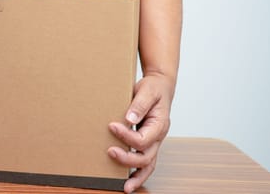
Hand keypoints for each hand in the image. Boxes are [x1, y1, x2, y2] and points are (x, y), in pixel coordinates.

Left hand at [108, 75, 174, 192]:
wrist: (160, 86)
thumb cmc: (153, 88)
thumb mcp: (147, 91)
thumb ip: (139, 105)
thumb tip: (129, 119)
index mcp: (159, 125)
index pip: (143, 139)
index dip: (126, 136)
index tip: (111, 126)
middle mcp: (158, 136)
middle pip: (146, 157)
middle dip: (127, 158)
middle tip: (109, 151)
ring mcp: (154, 141)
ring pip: (148, 164)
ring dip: (137, 176)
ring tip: (125, 187)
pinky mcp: (147, 142)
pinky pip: (145, 162)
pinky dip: (138, 173)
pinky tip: (128, 181)